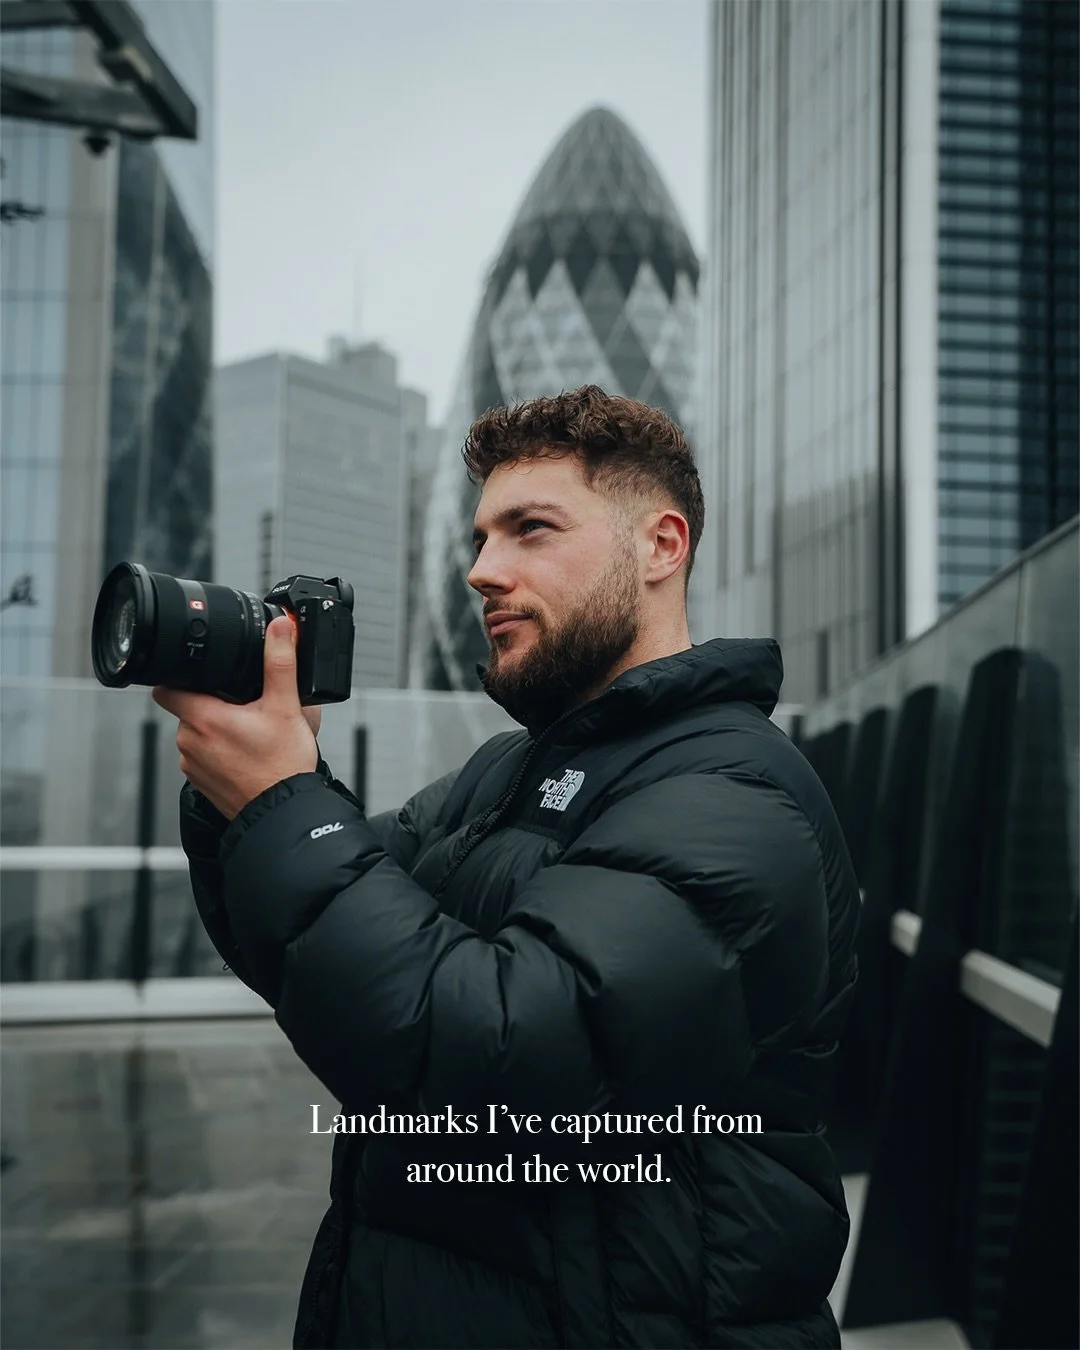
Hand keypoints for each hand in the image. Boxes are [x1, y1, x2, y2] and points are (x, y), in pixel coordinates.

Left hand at [153, 616, 317, 819]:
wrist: (284, 813)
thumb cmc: (283, 767)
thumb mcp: (287, 706)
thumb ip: (279, 662)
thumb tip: (279, 628)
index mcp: (203, 718)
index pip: (165, 687)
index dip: (179, 675)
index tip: (199, 674)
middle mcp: (188, 743)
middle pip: (187, 707)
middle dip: (210, 702)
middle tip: (244, 707)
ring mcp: (192, 766)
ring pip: (195, 733)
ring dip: (215, 729)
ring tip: (249, 734)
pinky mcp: (200, 784)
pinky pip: (202, 757)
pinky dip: (219, 752)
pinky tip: (246, 755)